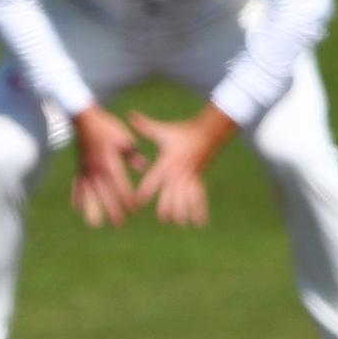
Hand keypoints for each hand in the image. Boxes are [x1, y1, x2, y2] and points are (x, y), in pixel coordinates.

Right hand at [68, 106, 141, 227]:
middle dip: (112, 211)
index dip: (127, 199)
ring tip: (95, 224)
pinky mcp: (79, 168)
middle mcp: (97, 170)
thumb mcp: (124, 138)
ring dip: (93, 210)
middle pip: (106, 196)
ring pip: (90, 195)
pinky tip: (77, 208)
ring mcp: (86, 171)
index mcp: (110, 163)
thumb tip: (143, 166)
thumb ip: (133, 155)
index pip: (121, 186)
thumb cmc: (107, 127)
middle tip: (118, 224)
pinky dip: (77, 196)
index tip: (134, 209)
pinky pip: (78, 185)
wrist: (85, 119)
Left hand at [129, 106, 235, 226]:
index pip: (153, 180)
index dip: (144, 192)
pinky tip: (200, 224)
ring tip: (180, 222)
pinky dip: (200, 210)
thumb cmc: (181, 133)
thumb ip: (145, 126)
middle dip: (167, 206)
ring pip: (186, 199)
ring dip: (184, 210)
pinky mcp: (198, 180)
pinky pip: (199, 198)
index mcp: (166, 163)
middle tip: (163, 218)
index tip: (136, 202)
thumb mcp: (162, 130)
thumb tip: (130, 114)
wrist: (207, 133)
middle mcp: (178, 173)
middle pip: (171, 195)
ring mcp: (190, 178)